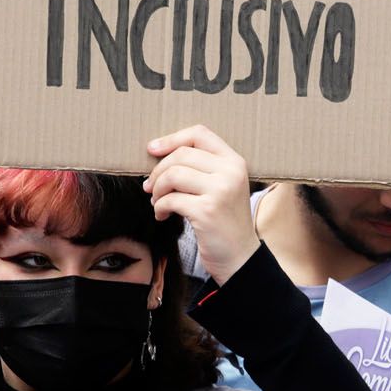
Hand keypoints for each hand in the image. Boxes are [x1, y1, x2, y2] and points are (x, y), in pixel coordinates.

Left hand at [144, 125, 256, 282]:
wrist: (239, 256)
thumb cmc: (224, 220)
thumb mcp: (222, 186)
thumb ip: (201, 167)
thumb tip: (158, 152)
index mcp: (235, 161)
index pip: (199, 134)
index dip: (172, 139)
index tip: (152, 150)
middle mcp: (231, 172)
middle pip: (181, 155)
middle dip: (158, 171)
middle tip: (151, 188)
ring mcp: (221, 191)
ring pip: (173, 175)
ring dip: (157, 190)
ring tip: (158, 202)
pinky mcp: (207, 211)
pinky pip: (170, 200)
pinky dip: (160, 208)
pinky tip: (163, 215)